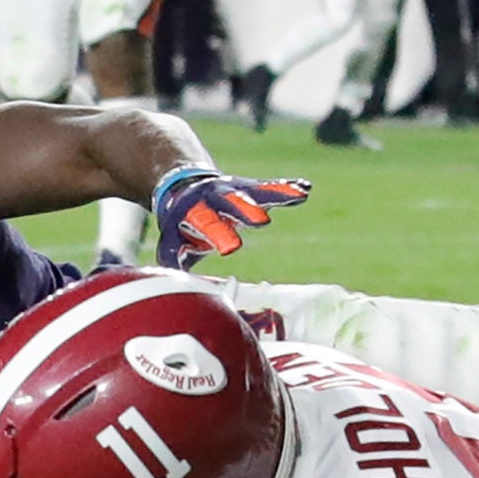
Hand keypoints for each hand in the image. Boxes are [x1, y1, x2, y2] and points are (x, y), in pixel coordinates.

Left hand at [152, 168, 311, 269]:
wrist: (183, 185)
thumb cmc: (182, 224)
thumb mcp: (172, 241)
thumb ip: (175, 263)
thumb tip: (178, 292)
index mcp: (196, 213)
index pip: (208, 226)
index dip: (219, 235)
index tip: (232, 248)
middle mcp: (217, 198)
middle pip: (233, 204)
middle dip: (247, 212)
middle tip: (262, 221)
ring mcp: (235, 189)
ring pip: (257, 192)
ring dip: (277, 195)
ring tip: (299, 195)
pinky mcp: (250, 186)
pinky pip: (271, 186)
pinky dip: (288, 188)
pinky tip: (306, 187)